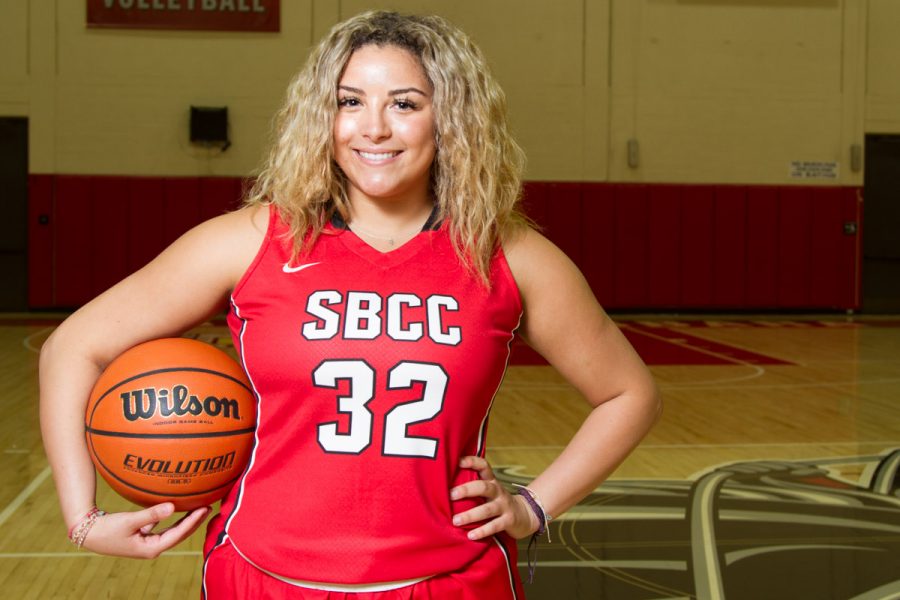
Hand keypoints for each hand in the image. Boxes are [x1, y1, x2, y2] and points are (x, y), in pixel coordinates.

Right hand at [81, 503, 210, 557]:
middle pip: (179, 534)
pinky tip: (177, 508)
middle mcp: (152, 548)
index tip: (205, 509)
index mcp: (151, 549)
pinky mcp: (142, 536)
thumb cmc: (107, 529)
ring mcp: (147, 543)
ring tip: (199, 508)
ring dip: (185, 520)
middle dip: (194, 522)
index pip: (178, 534)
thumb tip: (172, 506)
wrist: (88, 533)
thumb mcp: (130, 521)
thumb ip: (151, 514)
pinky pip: (162, 526)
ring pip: (172, 531)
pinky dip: (171, 518)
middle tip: (209, 507)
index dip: (193, 522)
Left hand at [450, 456, 539, 540]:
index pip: (484, 466)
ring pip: (487, 509)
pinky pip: (494, 526)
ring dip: (471, 514)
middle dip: (467, 490)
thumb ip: (474, 487)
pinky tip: (470, 535)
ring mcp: (504, 506)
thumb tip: (444, 487)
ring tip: (456, 520)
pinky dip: (482, 531)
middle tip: (451, 495)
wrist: (526, 515)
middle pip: (484, 487)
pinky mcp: (509, 521)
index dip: (472, 461)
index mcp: (491, 481)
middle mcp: (498, 491)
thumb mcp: (489, 491)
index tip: (458, 461)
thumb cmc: (499, 502)